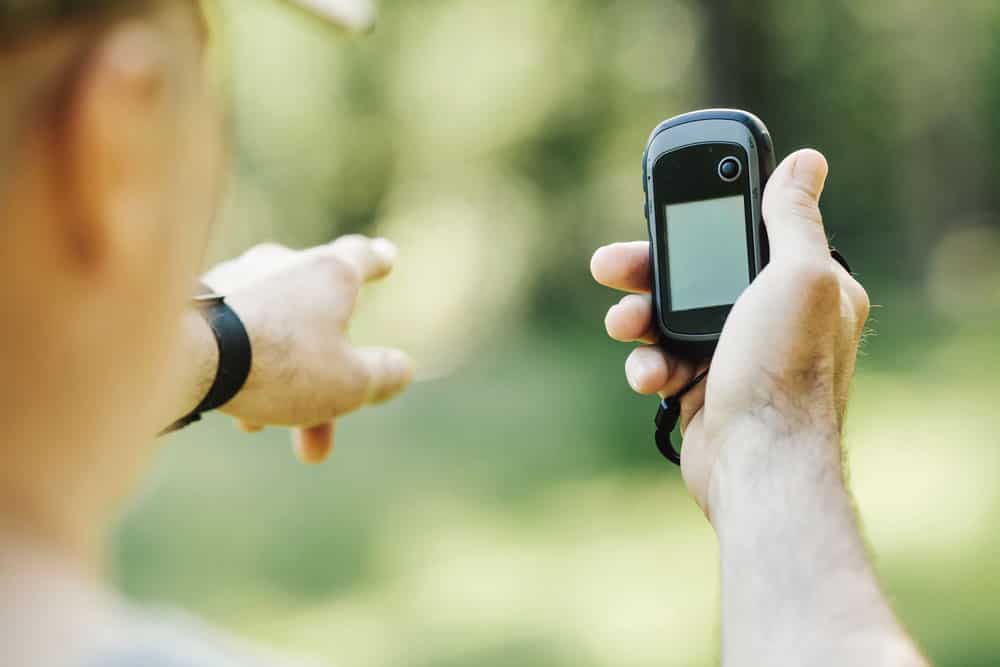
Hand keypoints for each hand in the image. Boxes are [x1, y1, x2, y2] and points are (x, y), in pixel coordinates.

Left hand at [202, 235, 413, 462]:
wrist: (183, 356)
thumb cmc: (278, 364)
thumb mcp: (349, 383)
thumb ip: (384, 375)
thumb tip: (401, 369)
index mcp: (330, 272)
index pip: (363, 257)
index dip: (379, 261)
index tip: (388, 258)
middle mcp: (283, 263)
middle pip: (316, 319)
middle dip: (323, 382)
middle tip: (318, 442)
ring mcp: (237, 278)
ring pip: (273, 333)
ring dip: (278, 383)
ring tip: (259, 428)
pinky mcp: (197, 298)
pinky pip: (235, 335)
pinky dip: (244, 369)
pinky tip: (234, 409)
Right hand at [591, 149, 868, 516]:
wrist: (759, 464)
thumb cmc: (785, 370)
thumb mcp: (799, 276)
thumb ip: (794, 218)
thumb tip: (806, 162)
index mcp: (802, 284)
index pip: (745, 234)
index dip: (702, 219)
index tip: (665, 207)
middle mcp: (769, 318)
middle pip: (695, 275)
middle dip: (647, 272)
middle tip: (608, 264)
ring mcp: (733, 356)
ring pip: (668, 319)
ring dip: (638, 319)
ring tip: (623, 324)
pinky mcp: (703, 390)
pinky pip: (662, 362)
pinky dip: (649, 366)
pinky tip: (650, 377)